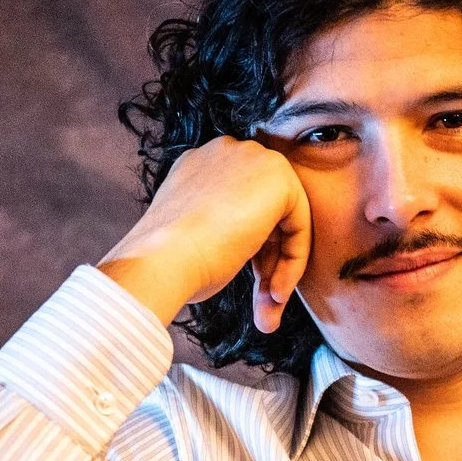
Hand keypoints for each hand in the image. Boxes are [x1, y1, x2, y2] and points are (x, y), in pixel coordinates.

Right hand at [98, 137, 311, 331]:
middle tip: (264, 301)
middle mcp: (228, 152)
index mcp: (201, 164)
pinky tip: (275, 292)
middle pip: (265, 214)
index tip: (248, 284)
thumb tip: (242, 242)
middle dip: (267, 263)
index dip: (249, 251)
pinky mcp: (278, 176)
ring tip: (268, 307)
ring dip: (278, 269)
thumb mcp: (195, 233)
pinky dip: (292, 263)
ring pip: (283, 222)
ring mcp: (253, 159)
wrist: (162, 259)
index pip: (241, 207)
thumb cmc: (170, 259)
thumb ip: (224, 226)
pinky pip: (299, 226)